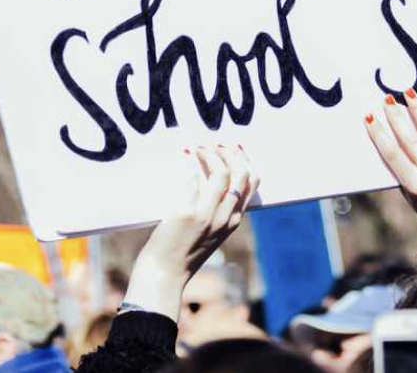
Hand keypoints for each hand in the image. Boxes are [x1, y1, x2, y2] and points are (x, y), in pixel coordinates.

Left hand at [123, 145, 258, 321]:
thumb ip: (217, 209)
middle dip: (230, 153)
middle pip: (240, 174)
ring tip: (196, 148)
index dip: (244, 159)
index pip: (252, 182)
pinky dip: (191, 163)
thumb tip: (209, 176)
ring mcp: (207, 216)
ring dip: (209, 154)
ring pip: (220, 173)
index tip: (233, 147)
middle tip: (215, 144)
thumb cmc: (183, 251)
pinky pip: (193, 179)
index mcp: (234, 220)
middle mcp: (225, 217)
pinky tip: (184, 156)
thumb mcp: (210, 232)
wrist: (164, 273)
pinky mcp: (187, 213)